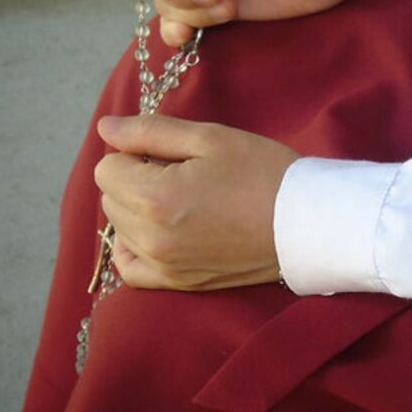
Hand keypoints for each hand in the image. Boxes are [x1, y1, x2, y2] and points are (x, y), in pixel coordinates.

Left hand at [94, 115, 299, 290]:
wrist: (307, 224)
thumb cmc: (262, 172)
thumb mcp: (209, 137)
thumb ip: (149, 131)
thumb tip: (105, 128)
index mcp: (155, 198)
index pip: (107, 168)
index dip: (135, 154)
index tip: (169, 155)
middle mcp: (151, 238)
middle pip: (111, 198)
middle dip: (135, 181)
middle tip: (181, 175)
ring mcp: (164, 266)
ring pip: (121, 228)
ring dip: (138, 211)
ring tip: (183, 202)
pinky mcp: (178, 283)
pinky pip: (130, 267)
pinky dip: (136, 246)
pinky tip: (159, 231)